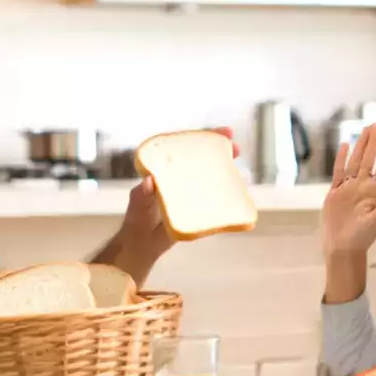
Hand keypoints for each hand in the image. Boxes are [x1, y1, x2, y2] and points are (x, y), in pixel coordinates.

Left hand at [121, 126, 239, 254]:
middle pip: (200, 157)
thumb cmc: (137, 218)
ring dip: (224, 168)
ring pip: (208, 175)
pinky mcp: (195, 207)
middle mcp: (178, 176)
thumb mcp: (137, 205)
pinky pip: (212, 197)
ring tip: (238, 164)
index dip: (201, 137)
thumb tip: (148, 181)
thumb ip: (141, 194)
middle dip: (218, 148)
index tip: (219, 132)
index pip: (184, 147)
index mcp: (164, 169)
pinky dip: (224, 194)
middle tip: (235, 147)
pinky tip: (236, 194)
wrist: (142, 243)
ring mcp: (188, 191)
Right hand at [322, 122, 375, 255]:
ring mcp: (348, 188)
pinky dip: (340, 159)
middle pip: (368, 159)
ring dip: (359, 146)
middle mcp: (362, 186)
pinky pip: (338, 173)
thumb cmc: (363, 236)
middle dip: (372, 142)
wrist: (343, 247)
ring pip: (354, 162)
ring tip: (364, 131)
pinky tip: (344, 146)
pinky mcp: (335, 192)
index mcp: (374, 192)